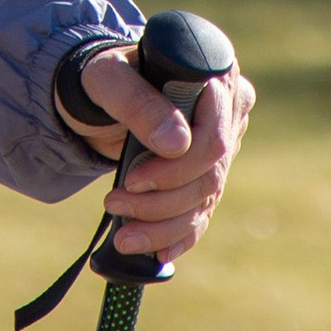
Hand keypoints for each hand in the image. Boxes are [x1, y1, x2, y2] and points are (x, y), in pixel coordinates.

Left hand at [61, 47, 252, 267]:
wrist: (101, 94)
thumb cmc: (106, 75)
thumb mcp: (108, 78)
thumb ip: (138, 102)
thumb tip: (178, 144)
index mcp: (215, 80)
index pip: (214, 139)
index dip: (176, 169)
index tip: (133, 180)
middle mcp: (229, 113)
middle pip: (210, 174)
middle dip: (161, 201)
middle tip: (115, 203)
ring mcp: (224, 145)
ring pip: (206, 199)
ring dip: (163, 225)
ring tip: (124, 236)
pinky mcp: (210, 171)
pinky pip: (203, 212)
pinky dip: (178, 236)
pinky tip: (158, 254)